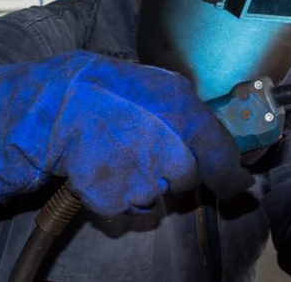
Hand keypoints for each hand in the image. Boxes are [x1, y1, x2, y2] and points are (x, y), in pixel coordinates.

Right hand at [0, 50, 252, 216]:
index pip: (223, 156)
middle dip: (176, 169)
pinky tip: (104, 167)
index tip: (239, 183)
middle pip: (190, 178)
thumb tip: (218, 136)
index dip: (233, 174)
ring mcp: (143, 175)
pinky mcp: (116, 198)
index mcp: (184, 110)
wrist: (52, 107)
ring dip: (146, 182)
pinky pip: (129, 206)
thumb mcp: (157, 84)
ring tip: (120, 153)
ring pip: (159, 194)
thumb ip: (190, 111)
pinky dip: (119, 194)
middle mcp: (170, 146)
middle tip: (148, 149)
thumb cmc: (105, 89)